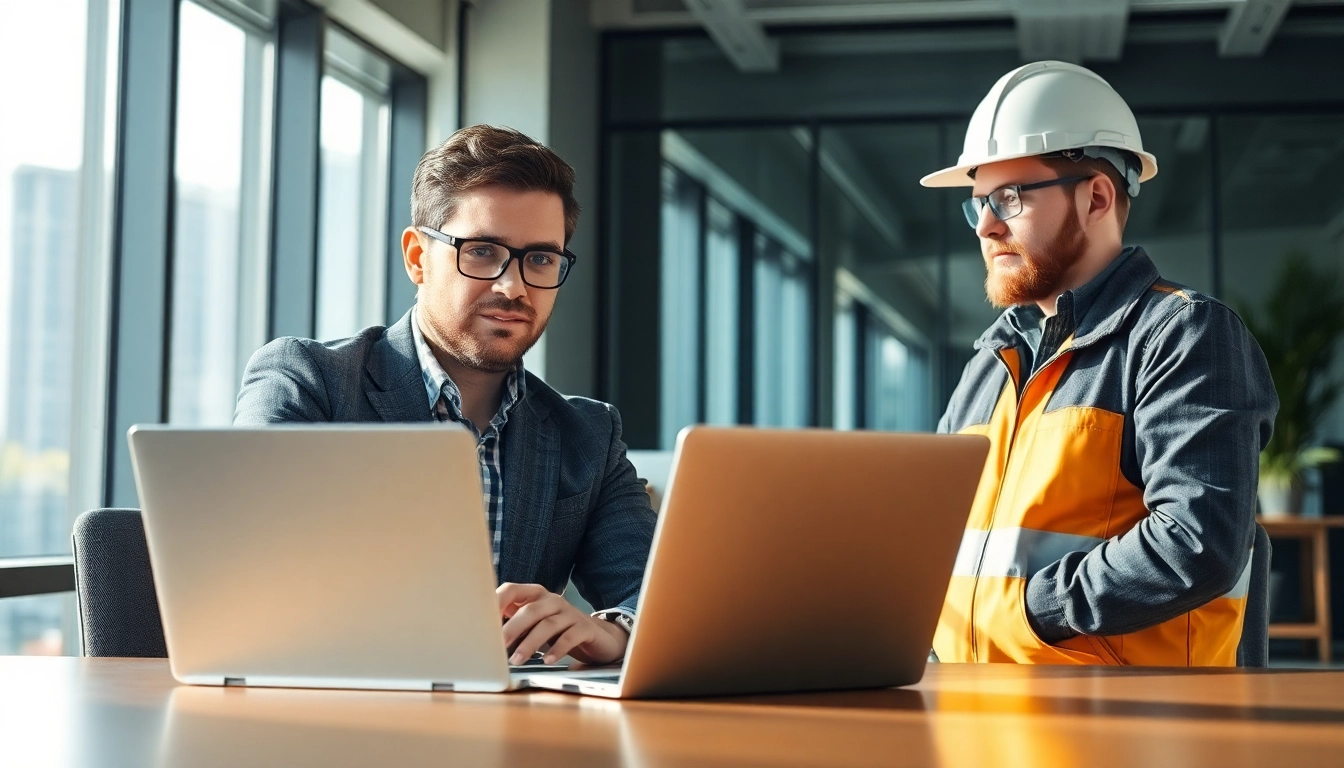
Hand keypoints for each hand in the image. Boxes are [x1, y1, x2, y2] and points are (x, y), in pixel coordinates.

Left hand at [496, 583, 629, 665]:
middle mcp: (553, 600)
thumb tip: (484, 637)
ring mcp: (570, 613)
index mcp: (536, 596)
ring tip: (517, 660)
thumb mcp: (534, 626)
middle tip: (498, 646)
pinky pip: (570, 637)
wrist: (598, 638)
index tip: (483, 620)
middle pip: (530, 610)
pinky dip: (557, 649)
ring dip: (530, 643)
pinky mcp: (585, 628)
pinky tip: (547, 660)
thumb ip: (514, 625)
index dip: (496, 602)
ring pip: (548, 624)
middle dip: (512, 628)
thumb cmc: (558, 632)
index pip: (512, 589)